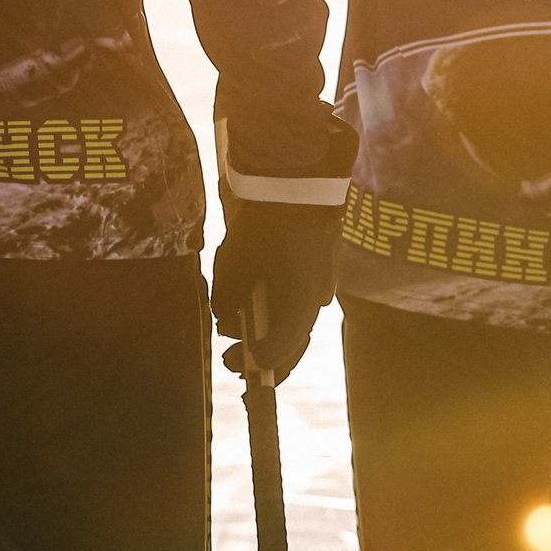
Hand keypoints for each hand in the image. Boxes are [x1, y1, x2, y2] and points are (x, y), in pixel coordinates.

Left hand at [212, 199, 340, 383]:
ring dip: (275, 334)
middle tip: (237, 362)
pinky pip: (305, 301)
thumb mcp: (233, 265)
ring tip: (244, 333)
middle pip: (294, 344)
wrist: (296, 185)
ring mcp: (323, 285)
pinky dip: (285, 311)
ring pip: (300, 323)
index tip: (239, 365)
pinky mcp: (324, 270)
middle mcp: (315, 303)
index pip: (279, 352)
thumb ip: (227, 299)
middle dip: (266, 358)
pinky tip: (266, 306)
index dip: (257, 364)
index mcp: (296, 308)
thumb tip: (228, 319)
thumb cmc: (261, 226)